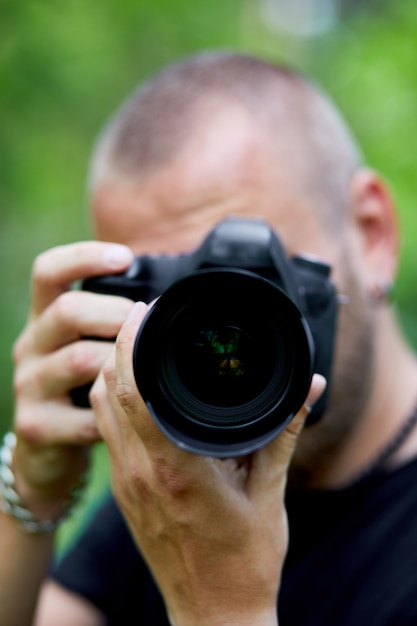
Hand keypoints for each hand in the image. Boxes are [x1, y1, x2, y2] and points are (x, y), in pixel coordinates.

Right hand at [11, 241, 133, 520]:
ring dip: (118, 363)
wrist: (48, 448)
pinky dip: (112, 413)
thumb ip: (112, 320)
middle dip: (115, 314)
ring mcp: (29, 384)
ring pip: (78, 360)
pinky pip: (83, 413)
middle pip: (68, 311)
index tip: (125, 258)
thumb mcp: (89, 345)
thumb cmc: (81, 386)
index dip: (83, 257)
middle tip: (144, 326)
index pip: (49, 271)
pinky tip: (128, 415)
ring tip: (142, 370)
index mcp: (46, 318)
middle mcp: (32, 344)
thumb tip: (166, 299)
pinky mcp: (35, 423)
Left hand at [91, 301, 325, 625]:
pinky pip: (107, 432)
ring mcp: (126, 484)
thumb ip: (284, 432)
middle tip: (142, 318)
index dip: (132, 342)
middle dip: (119, 345)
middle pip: (109, 390)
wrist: (213, 613)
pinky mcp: (123, 493)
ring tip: (137, 346)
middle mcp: (141, 472)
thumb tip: (309, 386)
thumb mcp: (270, 492)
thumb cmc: (245, 561)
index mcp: (176, 466)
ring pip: (101, 409)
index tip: (146, 312)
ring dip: (111, 372)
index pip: (134, 388)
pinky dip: (113, 401)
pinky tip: (135, 391)